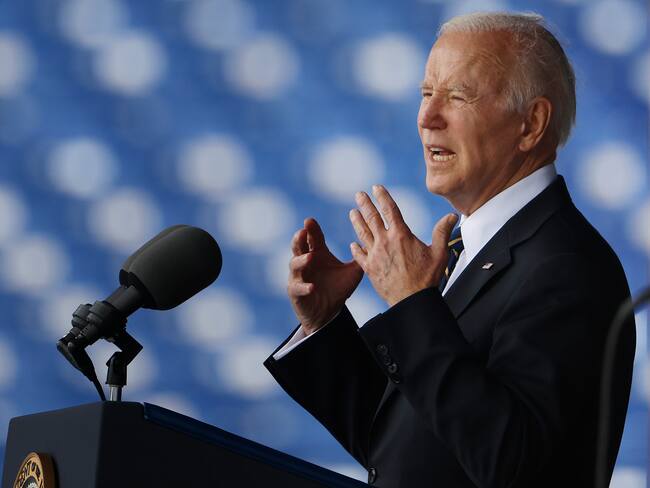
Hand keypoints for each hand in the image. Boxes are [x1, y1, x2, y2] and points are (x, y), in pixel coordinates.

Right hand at [288, 217, 363, 334]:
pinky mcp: (296, 292)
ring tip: (310, 258)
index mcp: (317, 254)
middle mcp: (305, 263)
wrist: (328, 313)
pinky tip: (312, 287)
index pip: (313, 238)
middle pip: (298, 246)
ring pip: (294, 265)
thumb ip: (361, 259)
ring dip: (301, 261)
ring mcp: (299, 277)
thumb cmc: (338, 289)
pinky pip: (297, 288)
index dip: (311, 229)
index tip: (310, 220)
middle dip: (299, 239)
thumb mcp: (351, 273)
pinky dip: (304, 287)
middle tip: (303, 232)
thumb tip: (375, 244)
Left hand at [349, 185, 457, 305]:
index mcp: (401, 235)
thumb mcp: (439, 253)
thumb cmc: (426, 278)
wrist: (411, 300)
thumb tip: (452, 216)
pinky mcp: (369, 269)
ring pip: (362, 233)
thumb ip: (442, 232)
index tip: (376, 188)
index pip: (390, 210)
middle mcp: (385, 242)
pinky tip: (353, 244)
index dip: (382, 196)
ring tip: (352, 212)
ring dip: (357, 221)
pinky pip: (359, 256)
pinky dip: (356, 248)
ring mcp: (375, 255)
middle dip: (365, 204)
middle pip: (372, 218)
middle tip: (359, 195)